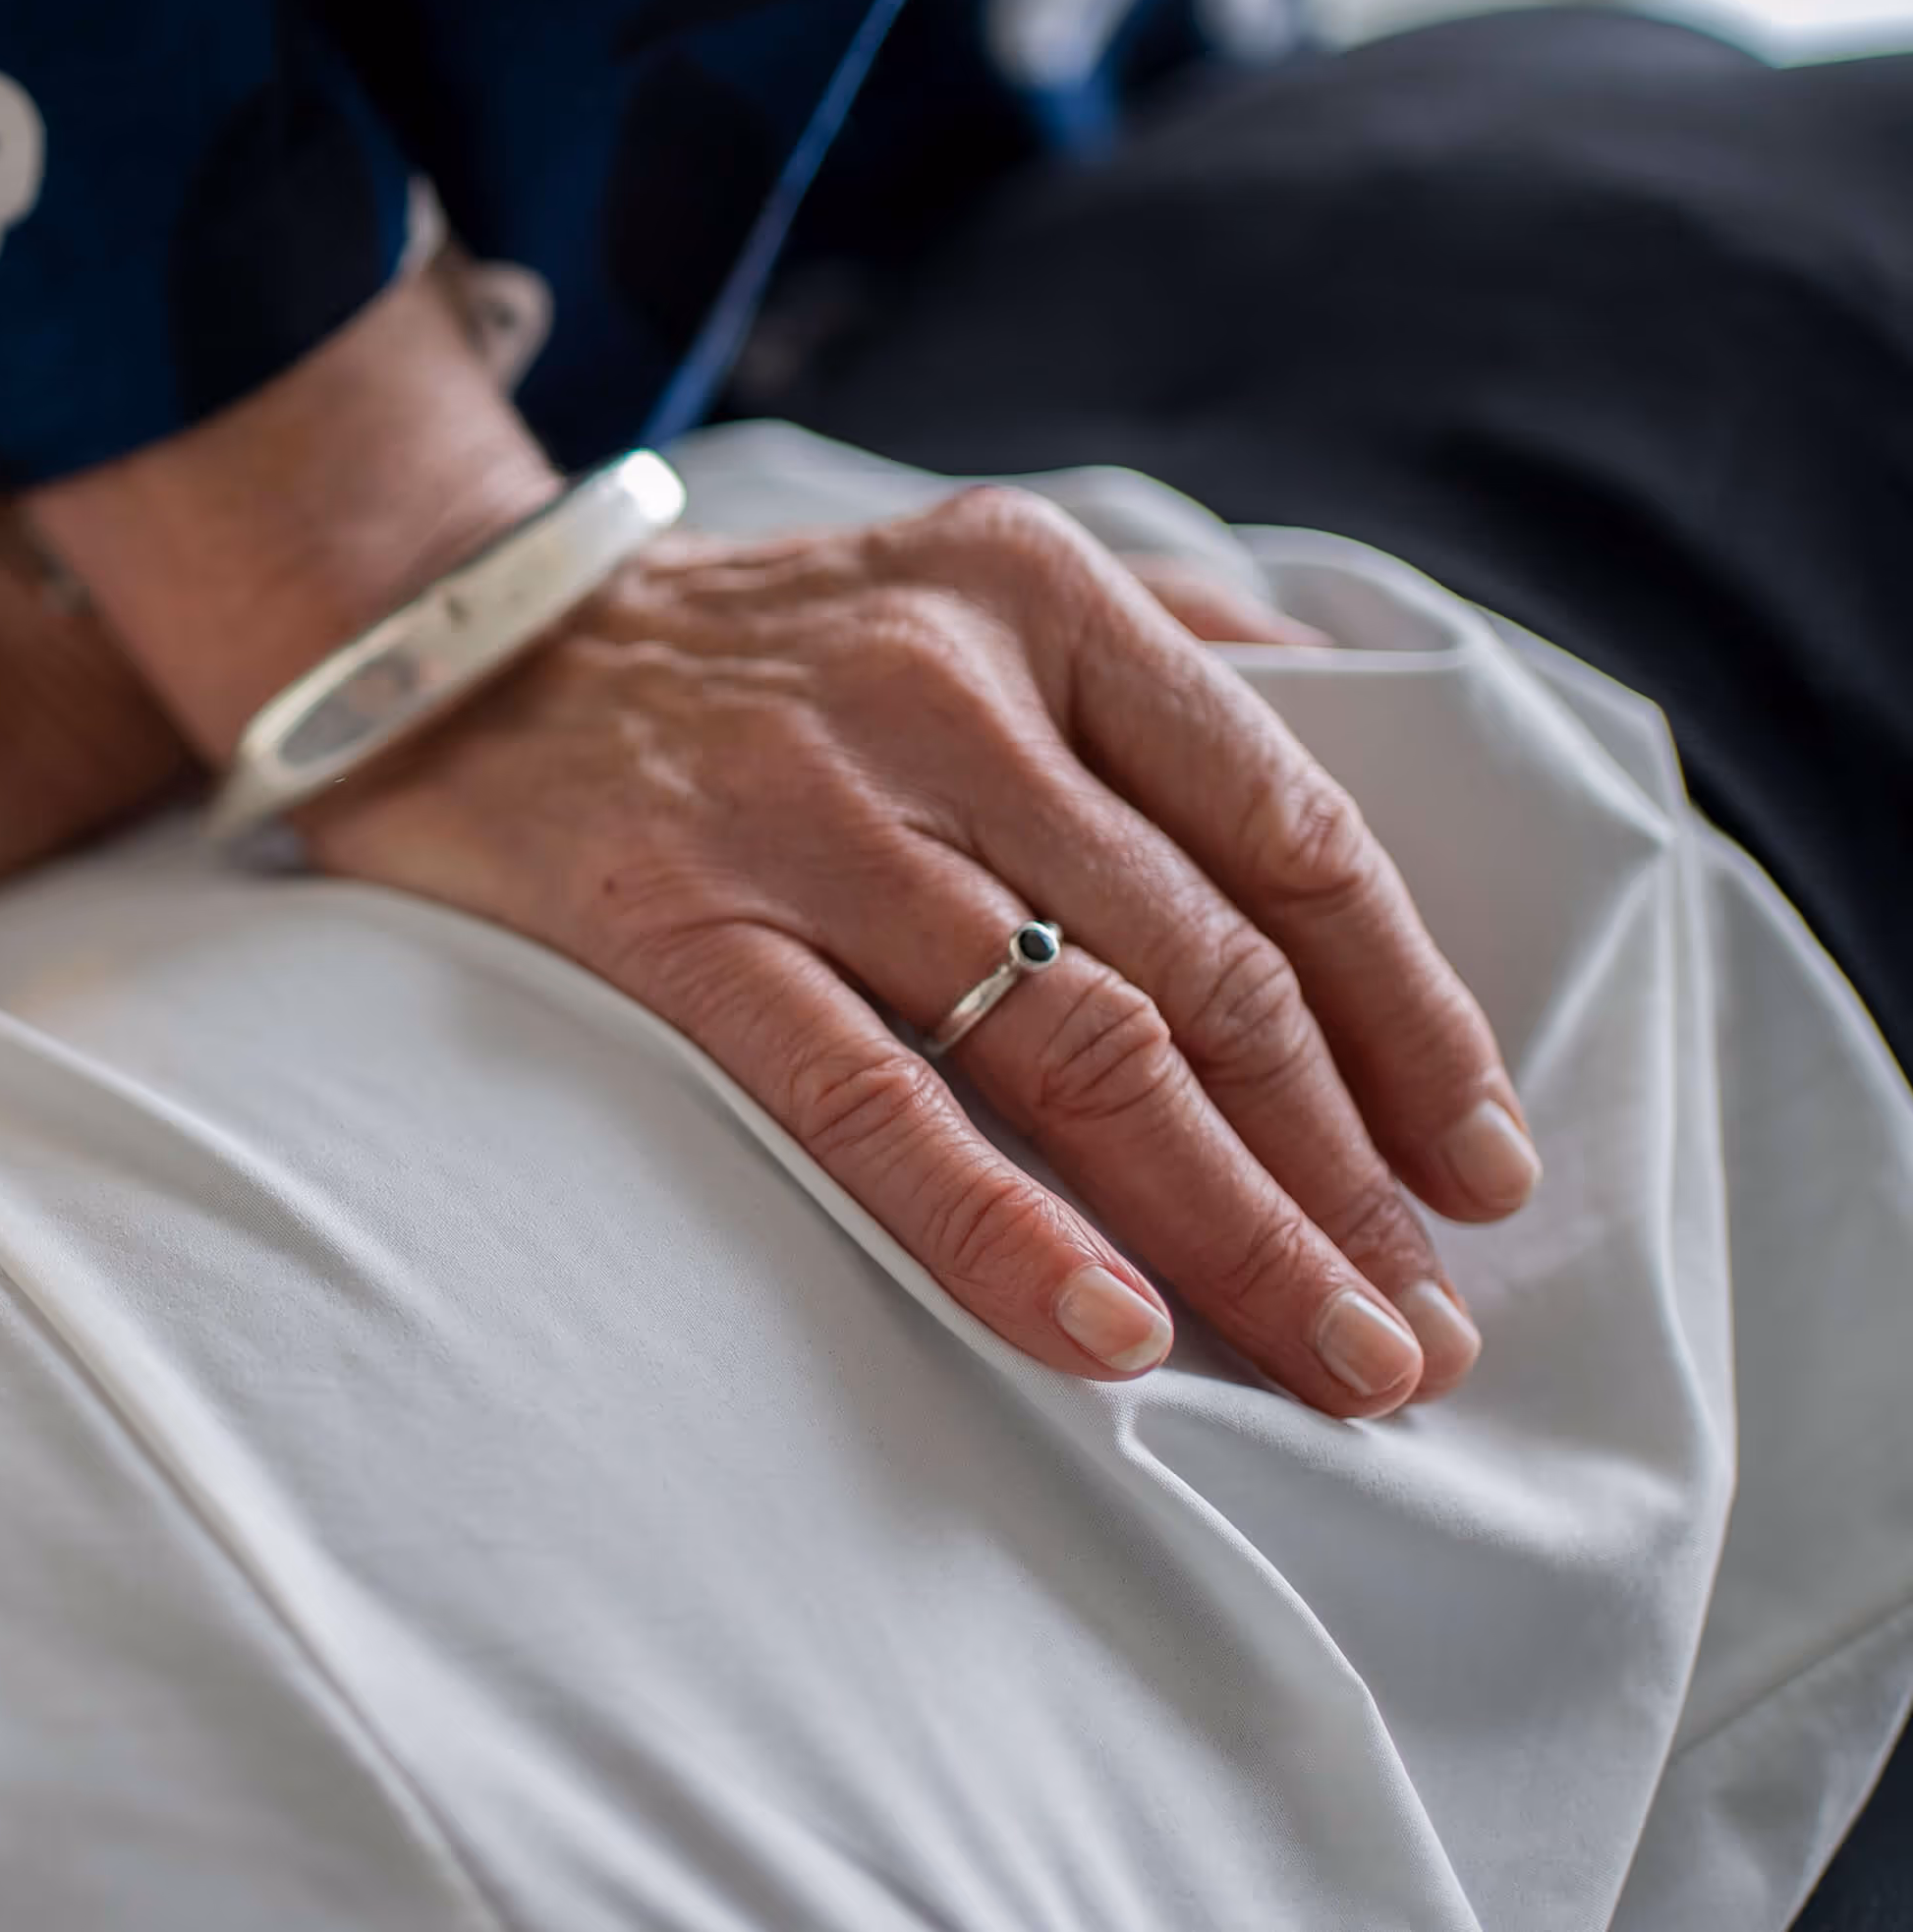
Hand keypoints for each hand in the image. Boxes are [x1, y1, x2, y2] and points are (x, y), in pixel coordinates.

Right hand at [299, 484, 1533, 1416]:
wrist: (450, 642)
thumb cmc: (745, 649)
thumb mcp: (960, 574)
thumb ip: (1158, 640)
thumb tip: (1363, 732)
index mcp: (1036, 595)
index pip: (1284, 832)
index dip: (1409, 1018)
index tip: (1481, 1170)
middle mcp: (939, 688)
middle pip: (1201, 965)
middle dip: (1344, 1169)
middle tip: (1427, 1327)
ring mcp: (802, 807)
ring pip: (1073, 1042)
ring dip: (1231, 1224)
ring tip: (1335, 1358)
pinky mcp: (677, 919)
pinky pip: (866, 1100)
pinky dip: (999, 1226)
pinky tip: (1108, 1333)